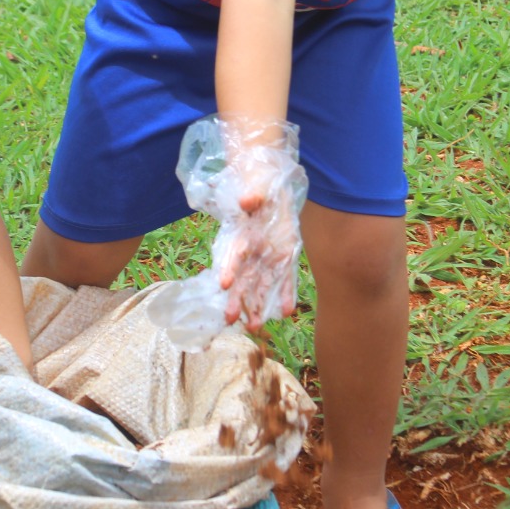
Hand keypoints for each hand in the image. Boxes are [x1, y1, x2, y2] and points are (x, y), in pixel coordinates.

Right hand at [213, 161, 301, 329]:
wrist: (270, 181)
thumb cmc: (259, 183)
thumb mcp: (257, 185)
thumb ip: (252, 195)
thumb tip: (247, 202)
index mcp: (243, 232)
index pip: (234, 252)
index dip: (228, 267)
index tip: (223, 284)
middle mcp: (253, 248)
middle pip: (244, 276)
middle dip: (237, 298)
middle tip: (229, 319)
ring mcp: (268, 254)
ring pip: (261, 283)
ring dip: (257, 304)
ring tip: (254, 326)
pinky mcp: (285, 255)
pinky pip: (285, 278)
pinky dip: (286, 293)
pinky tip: (287, 312)